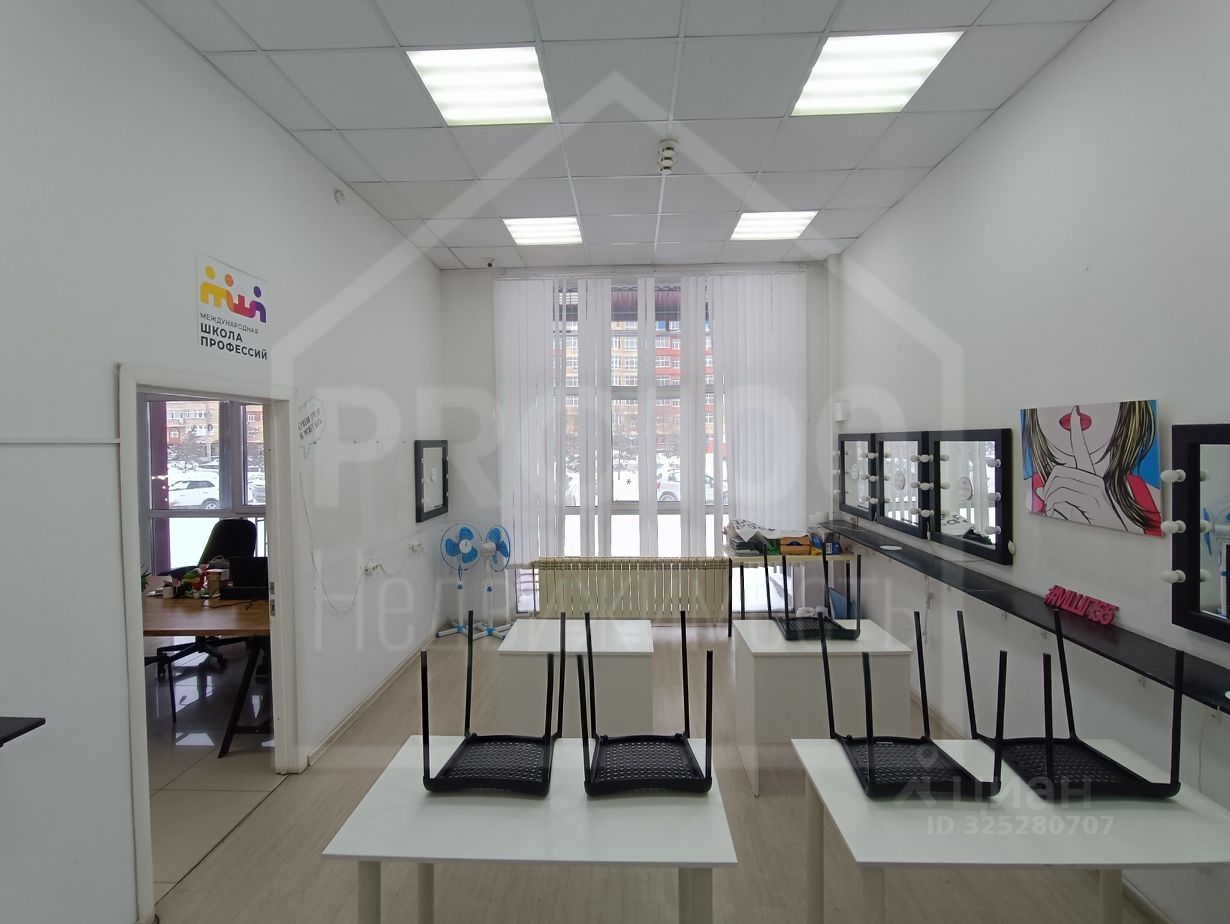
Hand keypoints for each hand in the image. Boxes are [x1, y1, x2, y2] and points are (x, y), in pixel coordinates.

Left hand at [1040, 406, 1126, 530]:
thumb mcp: (1072, 502)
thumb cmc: (1093, 515)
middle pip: (1058, 473)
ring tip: (1058, 509)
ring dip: (1051, 501)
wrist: (1116, 530)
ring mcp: (1094, 489)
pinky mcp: (1092, 501)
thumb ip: (1056, 493)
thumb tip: (1038, 488)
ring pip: (1057, 487)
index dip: (1077, 432)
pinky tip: (1062, 513)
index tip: (1075, 414)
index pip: (1081, 450)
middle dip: (1049, 489)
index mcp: (1090, 476)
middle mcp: (1094, 479)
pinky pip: (1061, 498)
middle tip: (1050, 502)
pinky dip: (1056, 508)